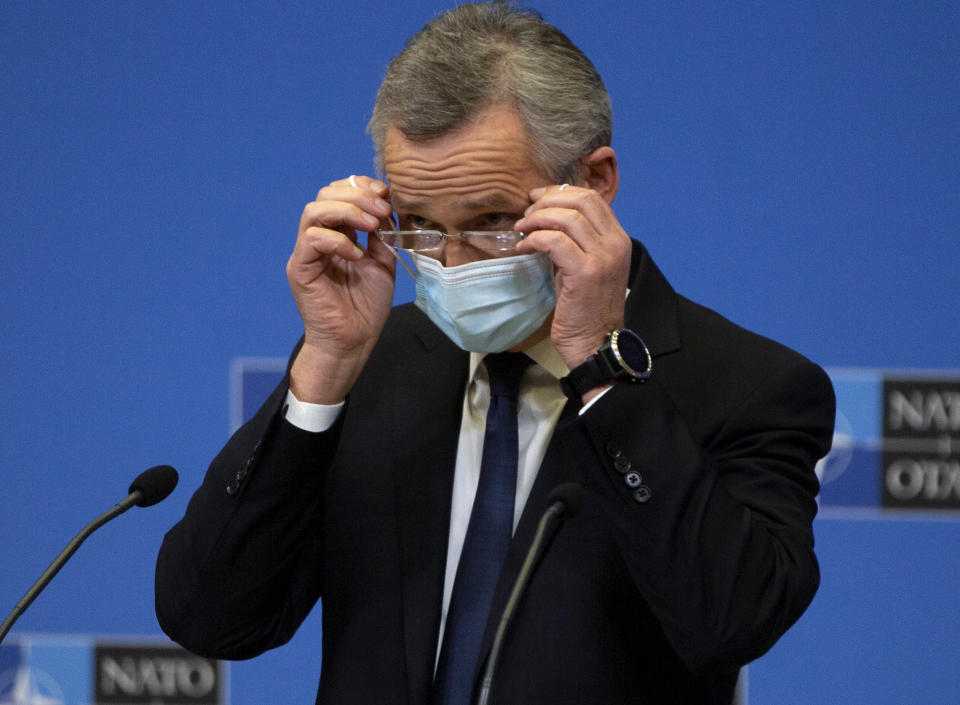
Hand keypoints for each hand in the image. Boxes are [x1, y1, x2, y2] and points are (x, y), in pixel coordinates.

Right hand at [286, 175, 395, 402]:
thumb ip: (382, 235)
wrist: (355, 340)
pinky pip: (312, 239)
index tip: (386, 194)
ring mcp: (307, 252)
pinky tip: (356, 254)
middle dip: (358, 196)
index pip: (339, 193)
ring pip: (314, 211)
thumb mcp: (382, 261)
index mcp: (337, 233)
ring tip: (371, 225)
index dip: (362, 187)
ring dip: (347, 211)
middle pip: (325, 195)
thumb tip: (386, 206)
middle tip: (382, 210)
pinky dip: (337, 240)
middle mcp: (318, 238)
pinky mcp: (301, 268)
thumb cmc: (366, 306)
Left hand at [514, 184, 631, 370]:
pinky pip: (555, 242)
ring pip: (567, 218)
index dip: (560, 192)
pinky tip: (524, 248)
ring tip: (522, 230)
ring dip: (538, 219)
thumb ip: (577, 241)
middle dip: (548, 201)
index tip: (537, 198)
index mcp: (618, 239)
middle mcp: (615, 244)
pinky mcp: (585, 273)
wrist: (596, 343)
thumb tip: (548, 218)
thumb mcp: (587, 267)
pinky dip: (535, 239)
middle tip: (527, 213)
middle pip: (581, 200)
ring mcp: (603, 258)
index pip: (592, 198)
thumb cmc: (586, 308)